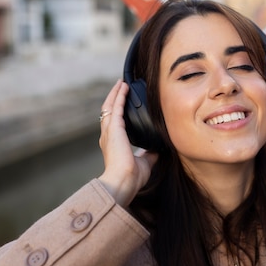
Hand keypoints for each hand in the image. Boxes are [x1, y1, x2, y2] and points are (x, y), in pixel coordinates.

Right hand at [97, 80, 157, 206]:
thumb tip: (157, 149)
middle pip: (108, 111)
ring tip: (121, 83)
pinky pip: (116, 107)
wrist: (123, 182)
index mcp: (114, 144)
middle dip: (114, 98)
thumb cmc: (131, 178)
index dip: (117, 111)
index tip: (123, 102)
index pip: (114, 123)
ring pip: (109, 106)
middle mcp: (108, 136)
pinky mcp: (114, 129)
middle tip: (120, 86)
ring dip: (115, 93)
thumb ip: (148, 154)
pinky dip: (119, 96)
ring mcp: (109, 132)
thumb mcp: (144, 163)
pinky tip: (124, 87)